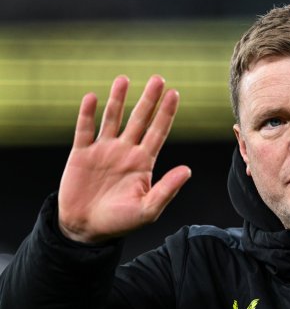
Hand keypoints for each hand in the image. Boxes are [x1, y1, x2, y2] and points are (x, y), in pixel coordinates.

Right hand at [58, 75, 191, 242]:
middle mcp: (126, 151)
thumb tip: (188, 170)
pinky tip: (92, 98)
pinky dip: (87, 114)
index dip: (166, 113)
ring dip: (118, 99)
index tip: (175, 94)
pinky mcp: (81, 154)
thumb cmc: (120, 222)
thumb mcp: (148, 209)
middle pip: (139, 119)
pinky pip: (84, 130)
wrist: (86, 229)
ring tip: (124, 79)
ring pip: (112, 118)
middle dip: (149, 99)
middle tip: (158, 78)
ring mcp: (103, 150)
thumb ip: (167, 189)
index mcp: (143, 162)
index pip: (158, 132)